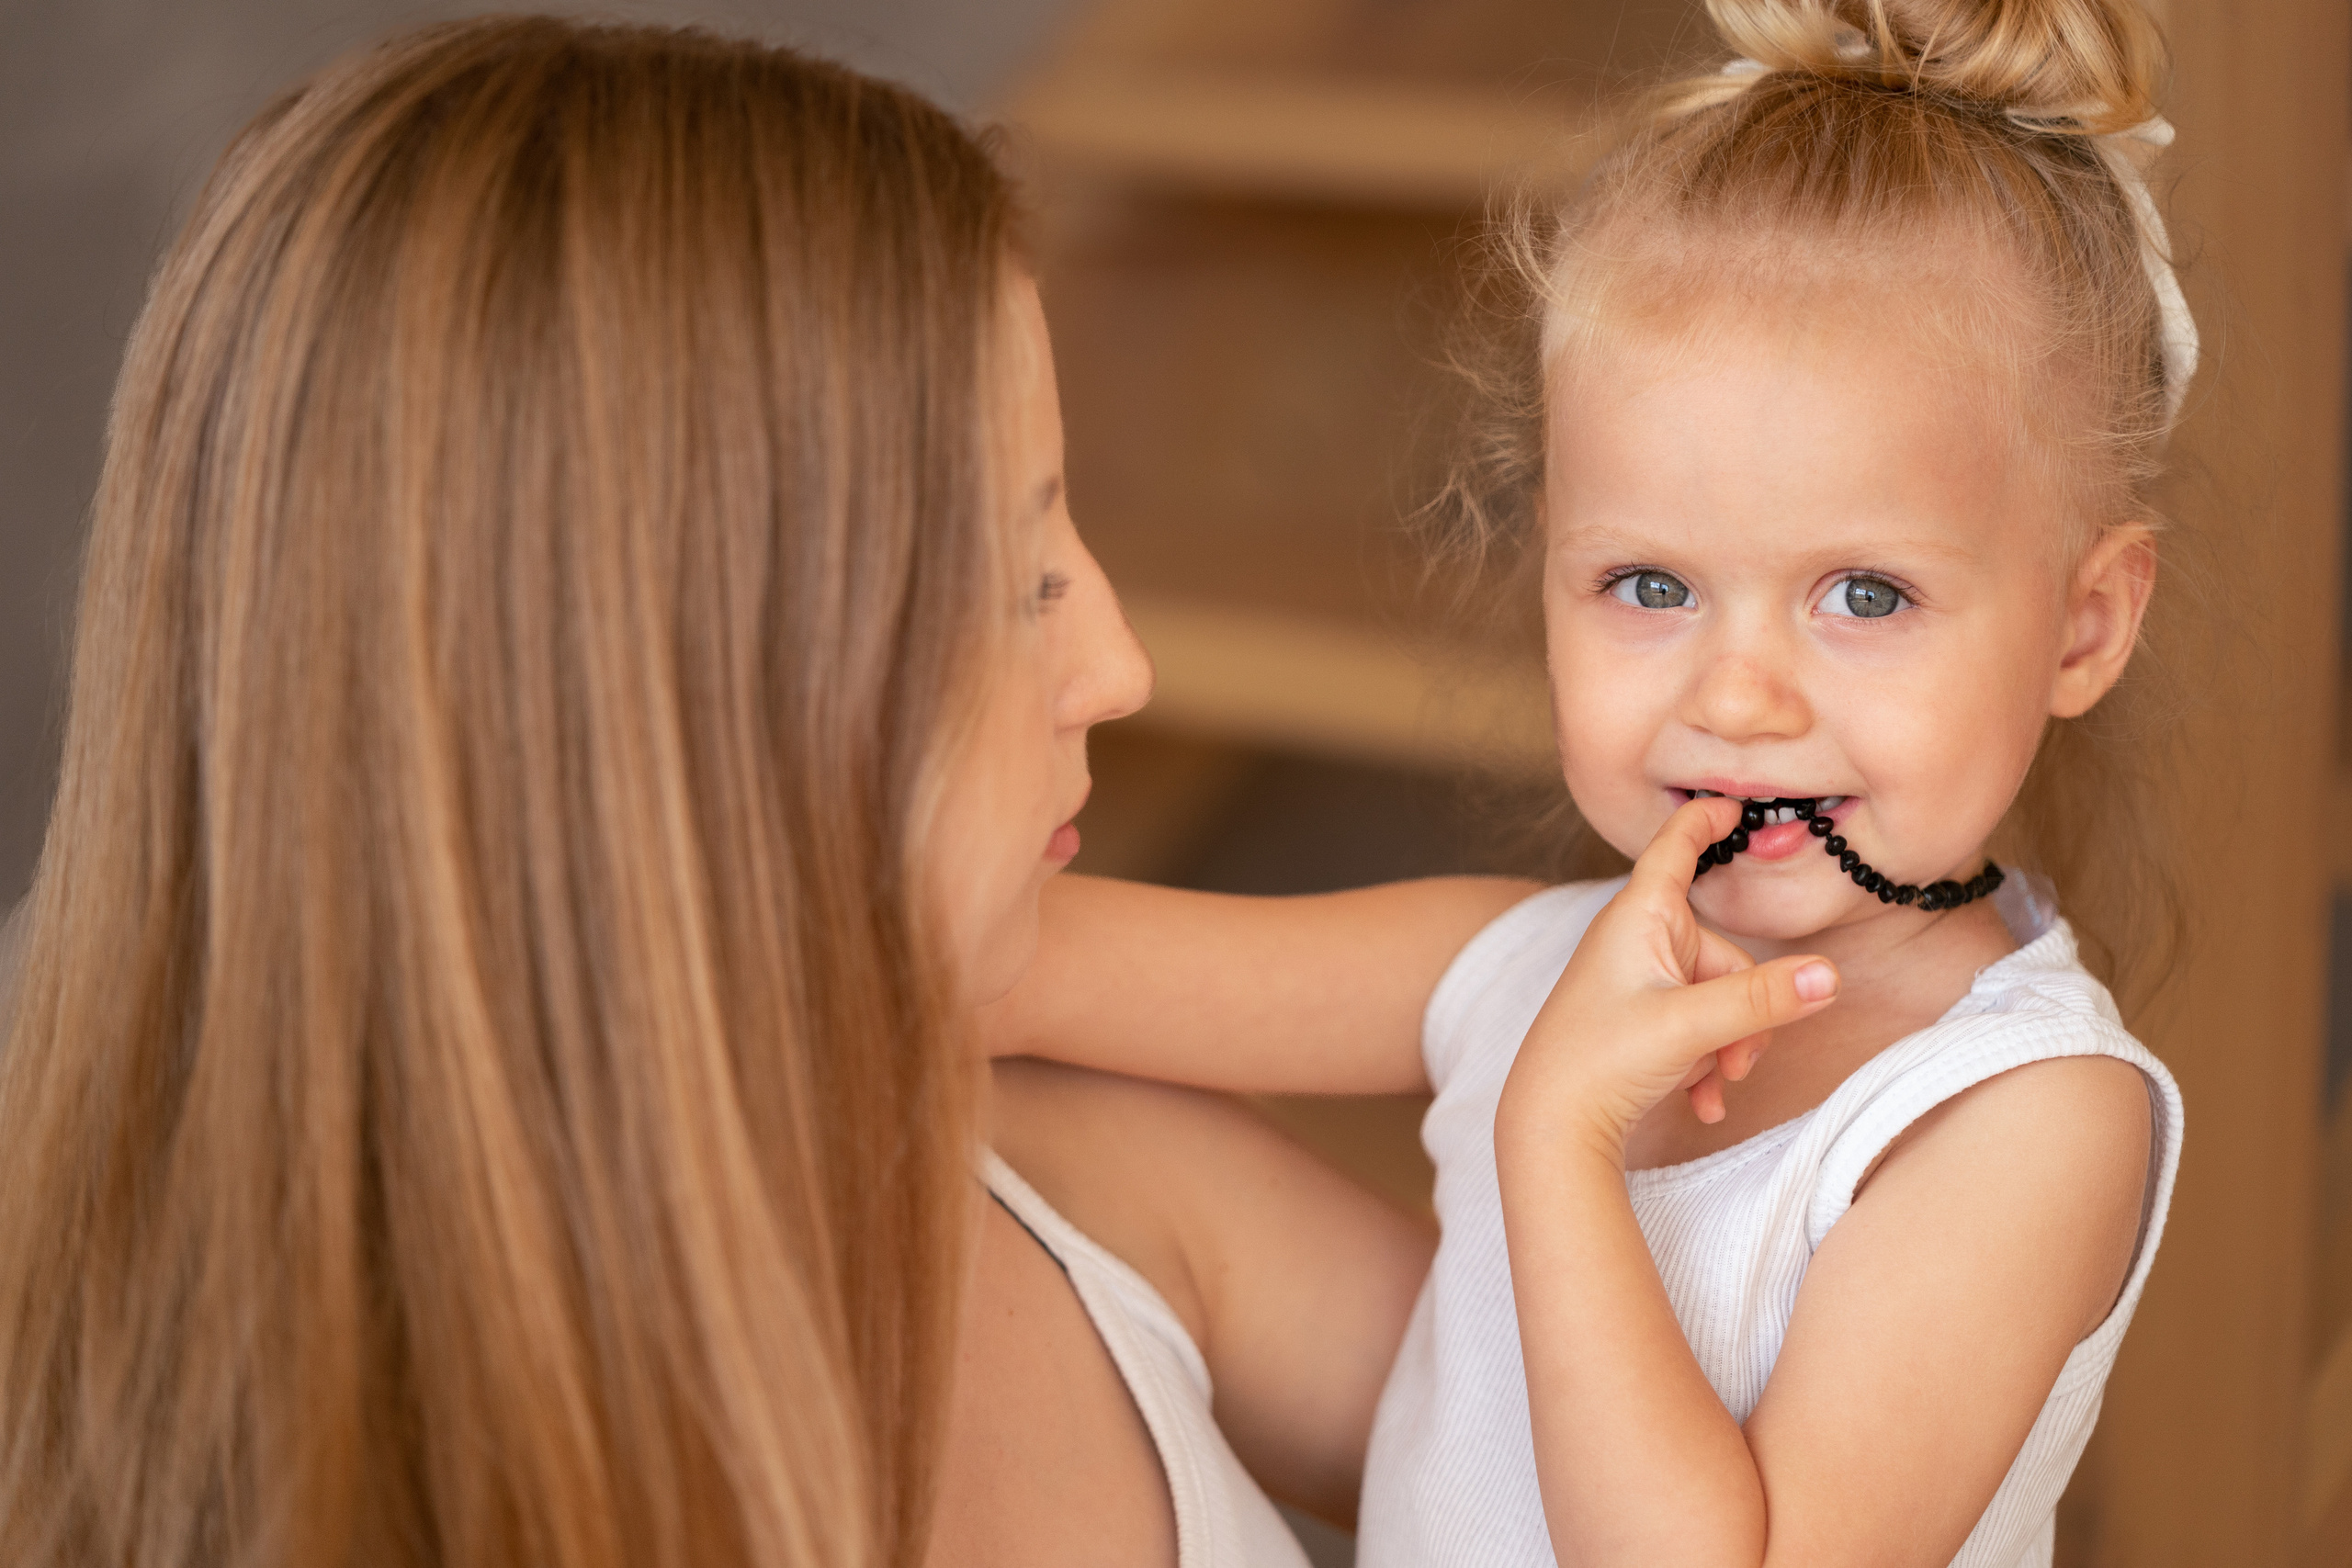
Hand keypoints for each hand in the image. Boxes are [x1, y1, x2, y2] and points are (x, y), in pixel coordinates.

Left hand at [1498, 797, 1840, 1163]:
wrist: (1549, 1133)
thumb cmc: (1598, 1063)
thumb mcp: (1689, 1026)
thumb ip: (1761, 1000)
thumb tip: (1828, 976)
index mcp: (1637, 918)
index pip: (1674, 850)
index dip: (1703, 822)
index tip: (1732, 803)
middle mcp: (1633, 942)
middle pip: (1722, 954)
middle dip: (1741, 1010)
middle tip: (1733, 1059)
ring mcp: (1633, 983)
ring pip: (1714, 1000)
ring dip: (1725, 1045)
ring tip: (1709, 1082)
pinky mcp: (1634, 1022)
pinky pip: (1693, 1030)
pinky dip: (1704, 1065)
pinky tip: (1699, 1104)